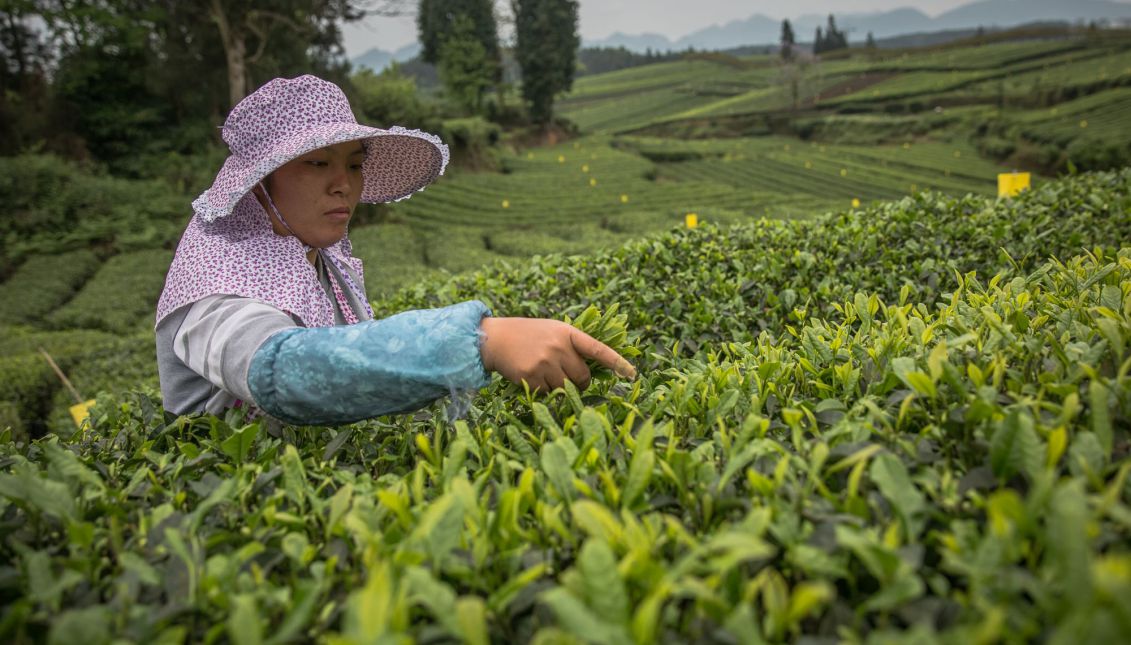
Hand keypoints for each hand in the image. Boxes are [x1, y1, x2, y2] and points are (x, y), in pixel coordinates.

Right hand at [479, 317, 635, 391]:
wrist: (495, 338)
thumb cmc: (528, 335)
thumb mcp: (553, 331)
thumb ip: (572, 346)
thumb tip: (590, 374)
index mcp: (567, 333)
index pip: (598, 349)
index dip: (616, 362)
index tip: (632, 374)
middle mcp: (558, 347)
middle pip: (583, 377)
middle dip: (579, 382)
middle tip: (567, 377)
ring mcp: (544, 362)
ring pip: (565, 388)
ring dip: (559, 387)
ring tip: (544, 373)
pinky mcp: (530, 376)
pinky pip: (547, 394)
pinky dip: (543, 391)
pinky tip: (532, 377)